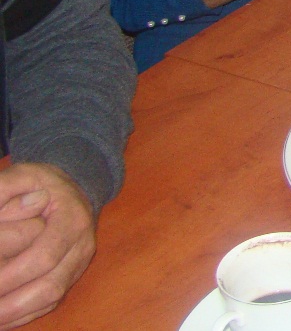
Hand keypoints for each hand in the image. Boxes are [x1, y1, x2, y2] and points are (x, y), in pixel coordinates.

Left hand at [0, 163, 95, 328]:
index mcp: (72, 220)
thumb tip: (1, 212)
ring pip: (53, 297)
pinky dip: (27, 314)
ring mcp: (79, 262)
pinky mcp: (73, 274)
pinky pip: (52, 301)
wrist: (76, 187)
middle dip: (13, 303)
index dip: (14, 275)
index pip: (45, 256)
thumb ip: (5, 187)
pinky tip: (4, 319)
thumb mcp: (24, 174)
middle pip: (51, 285)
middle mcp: (82, 245)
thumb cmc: (44, 183)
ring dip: (19, 313)